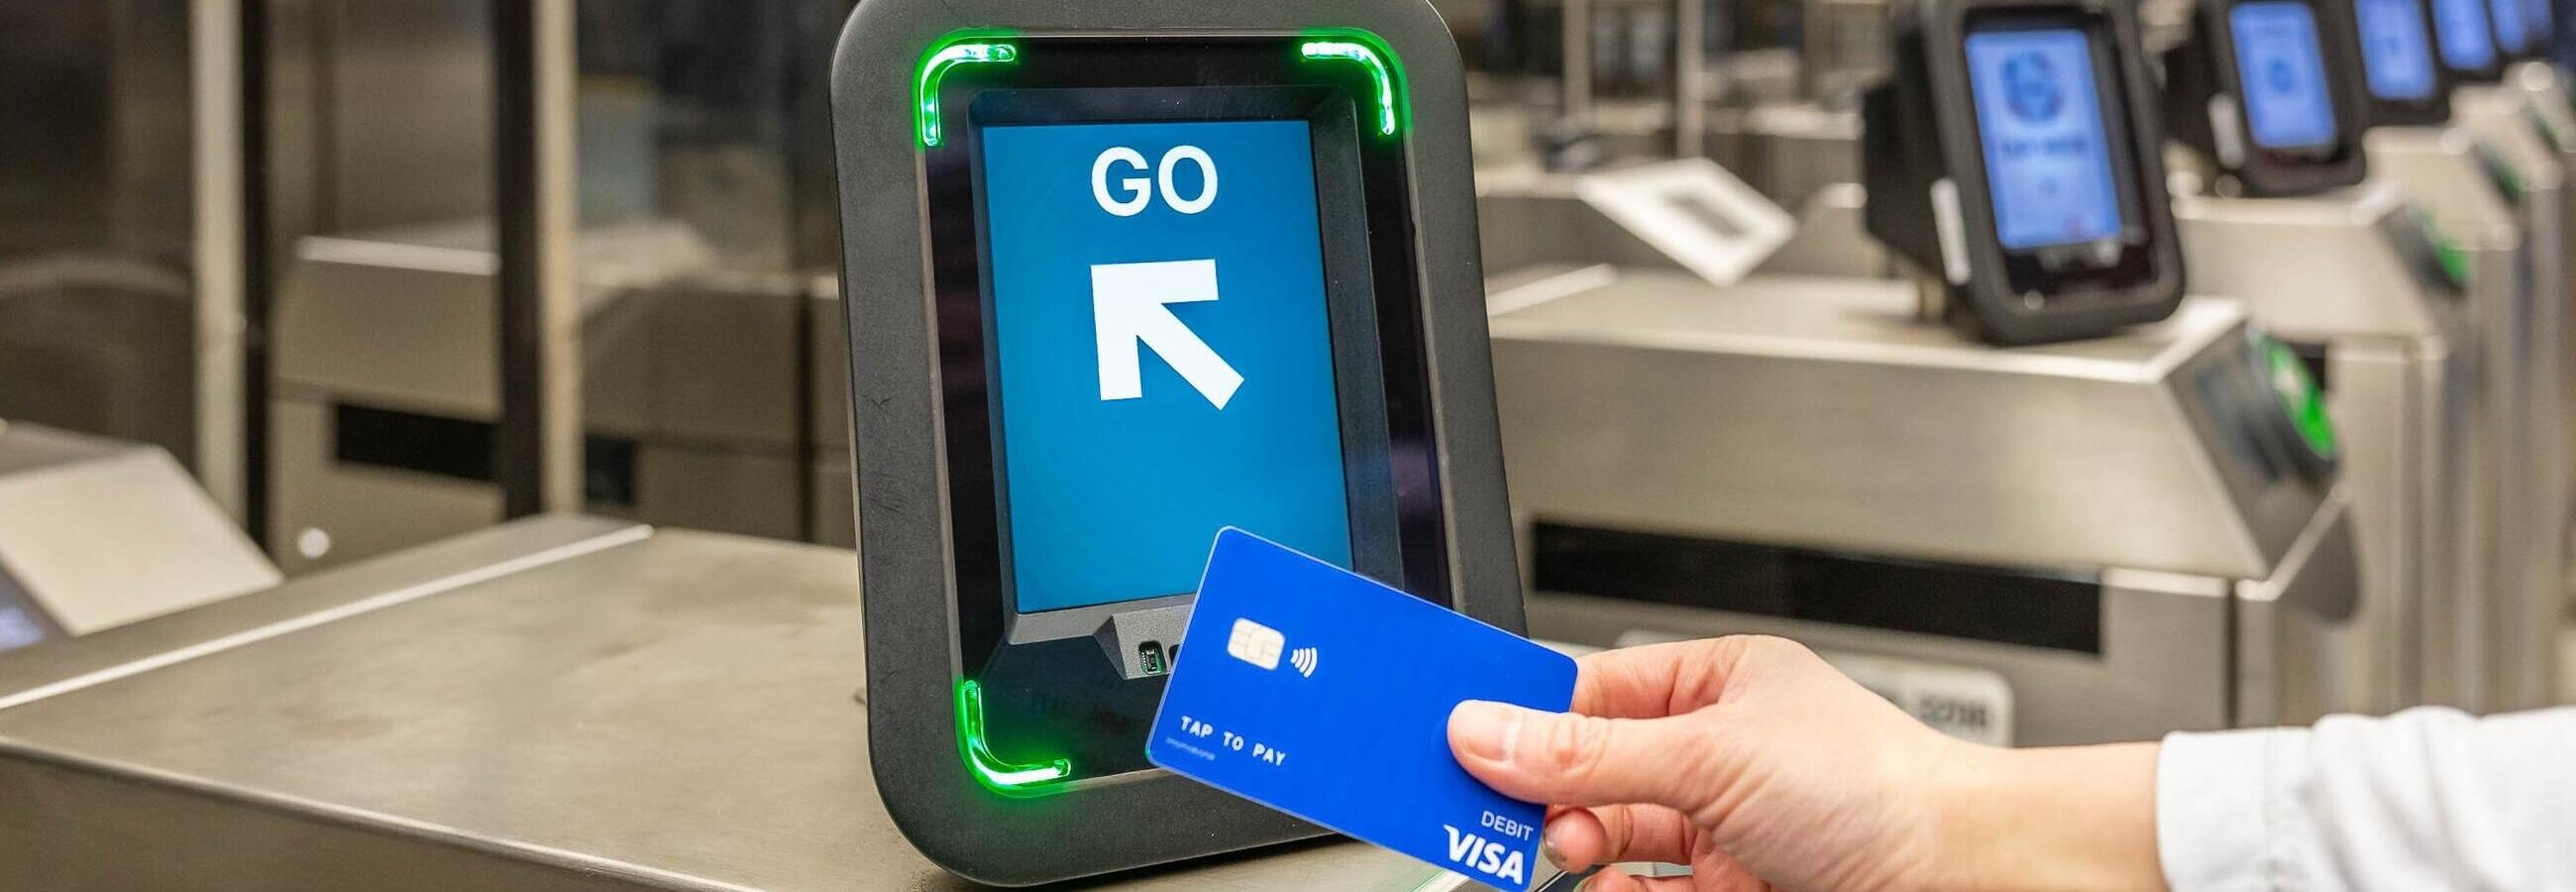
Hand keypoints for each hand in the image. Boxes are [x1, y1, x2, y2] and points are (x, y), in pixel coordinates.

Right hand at [1446, 636, 2161, 891]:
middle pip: (1587, 770)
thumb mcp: (1709, 755)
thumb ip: (1587, 753)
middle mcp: (1716, 751)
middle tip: (1500, 812)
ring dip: (1577, 848)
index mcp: (1713, 681)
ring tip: (1570, 851)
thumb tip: (1485, 733)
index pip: (1587, 690)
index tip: (1454, 736)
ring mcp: (1723, 827)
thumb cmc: (1881, 789)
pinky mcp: (1730, 891)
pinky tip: (1602, 891)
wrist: (1967, 878)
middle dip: (1546, 794)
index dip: (1521, 714)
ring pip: (1608, 839)